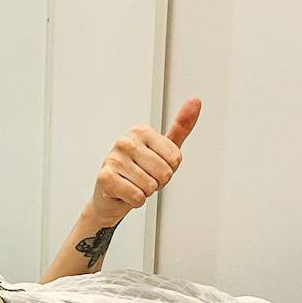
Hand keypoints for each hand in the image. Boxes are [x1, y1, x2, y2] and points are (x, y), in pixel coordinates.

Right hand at [87, 97, 200, 226]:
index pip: (175, 158)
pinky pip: (137, 196)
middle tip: (144, 178)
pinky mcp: (106, 178)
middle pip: (164, 173)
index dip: (169, 169)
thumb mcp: (164, 149)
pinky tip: (126, 193)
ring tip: (134, 185)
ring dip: (145, 192)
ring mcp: (114, 159)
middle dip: (158, 182)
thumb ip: (180, 128)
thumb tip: (195, 101)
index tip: (155, 167)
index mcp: (141, 131)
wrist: (111, 195)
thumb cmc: (139, 171)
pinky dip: (135, 201)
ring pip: (150, 186)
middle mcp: (125, 142)